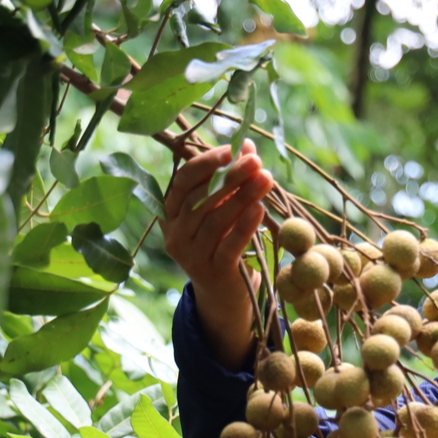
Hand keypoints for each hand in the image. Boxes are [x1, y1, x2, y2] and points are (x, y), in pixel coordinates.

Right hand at [163, 139, 274, 368]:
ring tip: (266, 179)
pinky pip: (229, 245)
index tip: (231, 149)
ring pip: (216, 220)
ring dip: (242, 197)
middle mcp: (175, 234)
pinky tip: (260, 208)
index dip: (205, 163)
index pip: (182, 182)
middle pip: (200, 199)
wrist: (224, 292)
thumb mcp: (224, 208)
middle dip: (230, 177)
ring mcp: (191, 256)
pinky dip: (245, 225)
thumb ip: (232, 178)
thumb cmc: (222, 241)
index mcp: (171, 213)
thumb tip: (248, 146)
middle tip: (256, 161)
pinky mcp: (212, 273)